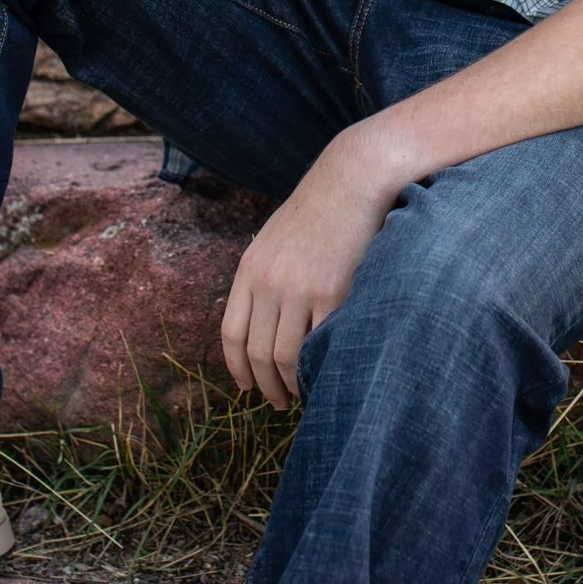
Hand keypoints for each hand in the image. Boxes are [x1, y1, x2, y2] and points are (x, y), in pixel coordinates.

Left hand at [220, 130, 407, 409]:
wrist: (350, 182)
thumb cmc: (317, 211)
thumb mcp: (274, 240)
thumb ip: (264, 278)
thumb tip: (262, 325)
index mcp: (249, 269)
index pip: (232, 334)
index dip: (237, 368)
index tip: (247, 386)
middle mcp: (268, 282)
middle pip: (257, 353)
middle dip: (265, 385)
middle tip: (277, 401)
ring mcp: (299, 289)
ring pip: (285, 357)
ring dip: (290, 385)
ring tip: (299, 396)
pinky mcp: (332, 293)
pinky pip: (319, 344)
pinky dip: (317, 368)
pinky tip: (324, 374)